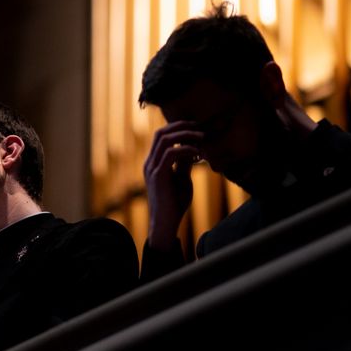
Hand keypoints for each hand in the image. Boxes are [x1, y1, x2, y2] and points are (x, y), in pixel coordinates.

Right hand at [142, 121, 202, 249]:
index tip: (197, 128)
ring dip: (185, 134)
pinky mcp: (158, 176)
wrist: (166, 225)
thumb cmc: (174, 204)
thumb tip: (192, 149)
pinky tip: (197, 153)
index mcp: (154, 162)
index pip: (162, 135)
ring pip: (164, 139)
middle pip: (161, 132)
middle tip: (199, 127)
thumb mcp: (182, 179)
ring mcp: (152, 168)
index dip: (178, 128)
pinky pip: (170, 153)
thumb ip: (184, 164)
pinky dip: (185, 149)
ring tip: (201, 136)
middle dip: (181, 125)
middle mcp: (150, 162)